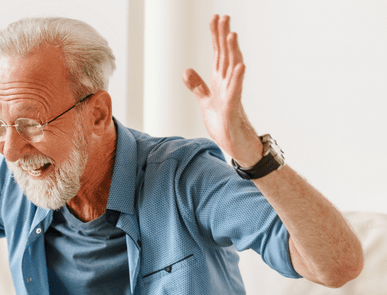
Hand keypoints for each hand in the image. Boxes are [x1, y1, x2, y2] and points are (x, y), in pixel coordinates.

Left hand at [183, 15, 262, 165]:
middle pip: (226, 57)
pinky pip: (236, 93)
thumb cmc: (225, 124)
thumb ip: (198, 86)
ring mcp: (232, 97)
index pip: (218, 55)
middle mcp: (228, 85)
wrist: (237, 146)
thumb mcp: (206, 102)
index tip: (215, 18)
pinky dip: (238, 79)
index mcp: (220, 82)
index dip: (216, 37)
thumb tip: (186, 70)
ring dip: (233, 52)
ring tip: (232, 34)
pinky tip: (240, 66)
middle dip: (224, 37)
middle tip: (224, 17)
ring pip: (233, 71)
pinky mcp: (233, 111)